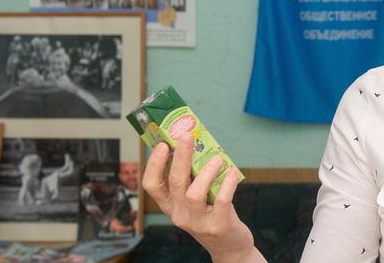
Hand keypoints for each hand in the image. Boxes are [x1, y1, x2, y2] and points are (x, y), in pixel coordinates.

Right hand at [143, 133, 261, 262]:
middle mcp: (179, 214)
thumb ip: (194, 178)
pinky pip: (221, 201)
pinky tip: (232, 172)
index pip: (151, 185)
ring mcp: (197, 222)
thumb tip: (198, 145)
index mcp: (171, 206)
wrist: (229, 246)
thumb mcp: (198, 198)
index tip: (163, 144)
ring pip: (194, 194)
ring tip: (217, 159)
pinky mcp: (218, 226)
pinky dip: (227, 184)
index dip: (154, 164)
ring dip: (206, 172)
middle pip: (174, 182)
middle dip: (180, 156)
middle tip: (187, 136)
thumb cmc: (213, 214)